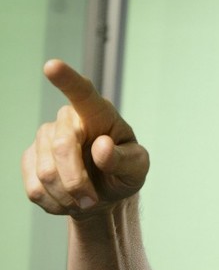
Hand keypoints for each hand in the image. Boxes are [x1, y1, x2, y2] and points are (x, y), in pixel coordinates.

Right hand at [21, 59, 147, 216]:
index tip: (52, 66)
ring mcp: (45, 138)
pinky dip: (55, 203)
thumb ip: (124, 160)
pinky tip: (69, 200)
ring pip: (46, 172)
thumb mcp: (137, 169)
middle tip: (93, 200)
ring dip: (68, 196)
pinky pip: (35, 188)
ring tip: (86, 200)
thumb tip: (101, 147)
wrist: (103, 194)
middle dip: (78, 181)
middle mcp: (68, 119)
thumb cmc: (124, 173)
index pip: (83, 93)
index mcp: (99, 114)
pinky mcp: (30, 159)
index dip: (67, 80)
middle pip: (62, 147)